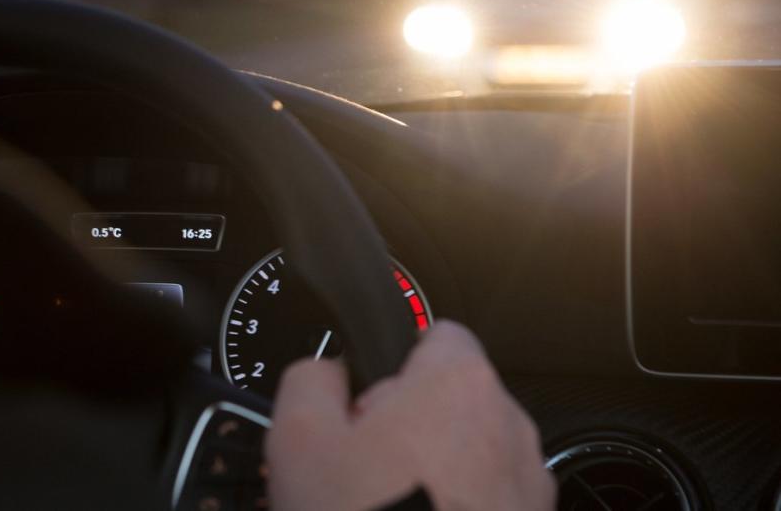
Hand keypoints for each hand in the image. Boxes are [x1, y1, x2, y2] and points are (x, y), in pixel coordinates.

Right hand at [265, 321, 554, 510]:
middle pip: (448, 399)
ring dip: (432, 473)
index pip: (435, 331)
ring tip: (387, 509)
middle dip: (406, 426)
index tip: (365, 401)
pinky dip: (455, 510)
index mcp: (457, 384)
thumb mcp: (297, 439)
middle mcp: (507, 427)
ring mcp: (528, 485)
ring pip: (468, 454)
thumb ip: (311, 377)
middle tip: (362, 468)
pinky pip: (487, 500)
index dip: (389, 364)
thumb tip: (324, 369)